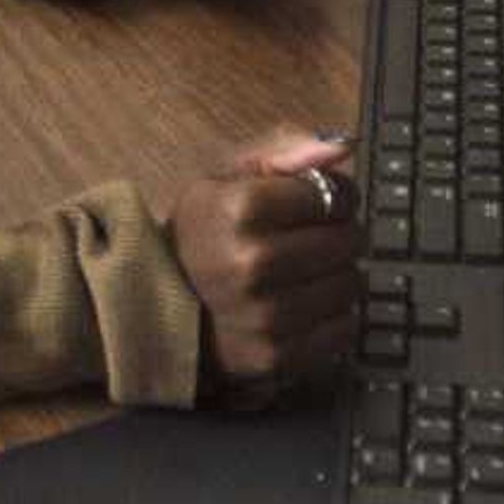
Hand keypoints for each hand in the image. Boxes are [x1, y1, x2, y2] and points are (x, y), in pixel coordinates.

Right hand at [164, 130, 360, 393]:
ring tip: (305, 275)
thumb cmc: (200, 235)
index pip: (334, 194)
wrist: (153, 308)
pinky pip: (343, 331)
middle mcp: (253, 264)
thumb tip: (342, 145)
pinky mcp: (276, 357)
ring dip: (337, 277)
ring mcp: (265, 317)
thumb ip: (284, 153)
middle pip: (347, 240)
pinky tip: (305, 307)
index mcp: (240, 209)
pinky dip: (334, 318)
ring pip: (350, 285)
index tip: (318, 203)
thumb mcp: (225, 179)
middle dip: (338, 235)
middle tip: (310, 240)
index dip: (334, 195)